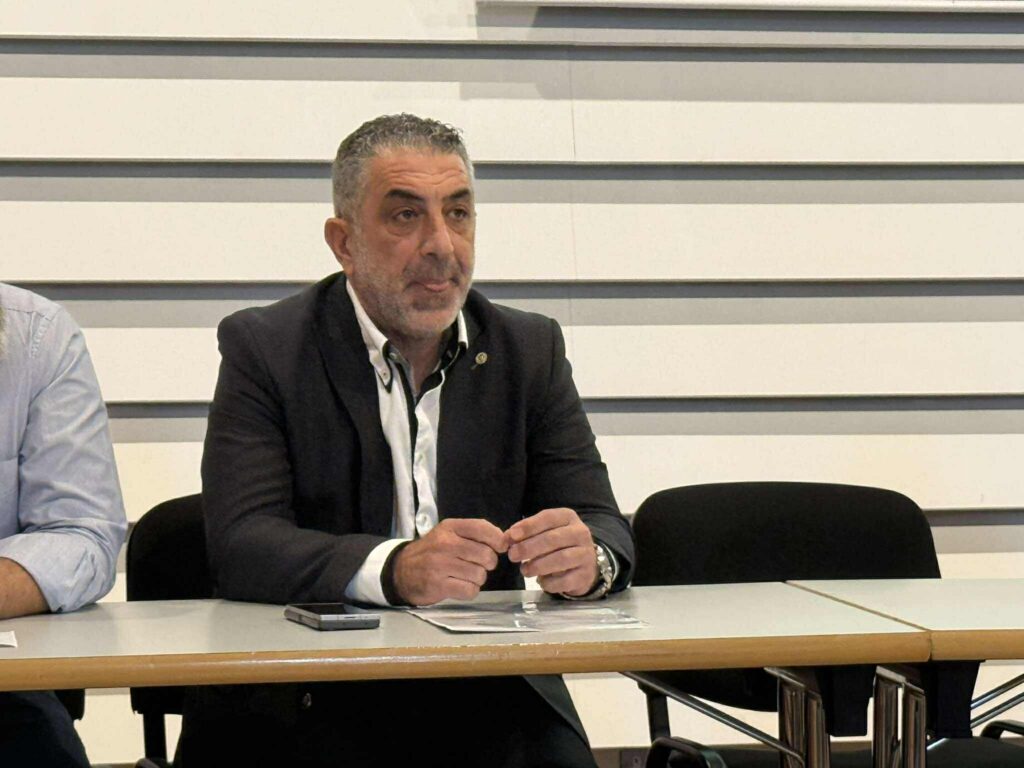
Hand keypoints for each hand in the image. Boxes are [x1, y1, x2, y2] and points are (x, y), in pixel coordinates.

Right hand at [392, 518, 508, 605]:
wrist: (402, 571)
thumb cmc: (432, 551)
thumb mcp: (448, 534)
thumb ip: (474, 533)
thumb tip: (505, 540)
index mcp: (450, 527)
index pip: (482, 528)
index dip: (498, 540)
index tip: (500, 548)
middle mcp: (445, 544)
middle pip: (486, 555)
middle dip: (488, 563)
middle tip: (478, 565)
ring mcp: (440, 565)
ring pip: (480, 575)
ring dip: (478, 578)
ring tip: (465, 576)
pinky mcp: (438, 586)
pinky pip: (470, 590)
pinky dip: (469, 590)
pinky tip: (459, 586)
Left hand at [506, 508, 597, 596]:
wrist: (584, 564)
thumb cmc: (558, 544)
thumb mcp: (544, 532)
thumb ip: (526, 533)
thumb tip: (507, 538)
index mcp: (568, 517)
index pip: (548, 518)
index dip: (529, 526)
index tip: (512, 535)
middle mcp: (581, 533)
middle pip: (553, 539)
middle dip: (529, 547)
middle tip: (512, 555)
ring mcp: (585, 554)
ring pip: (560, 559)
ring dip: (538, 565)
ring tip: (524, 570)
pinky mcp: (585, 575)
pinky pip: (565, 580)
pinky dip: (549, 582)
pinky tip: (540, 581)